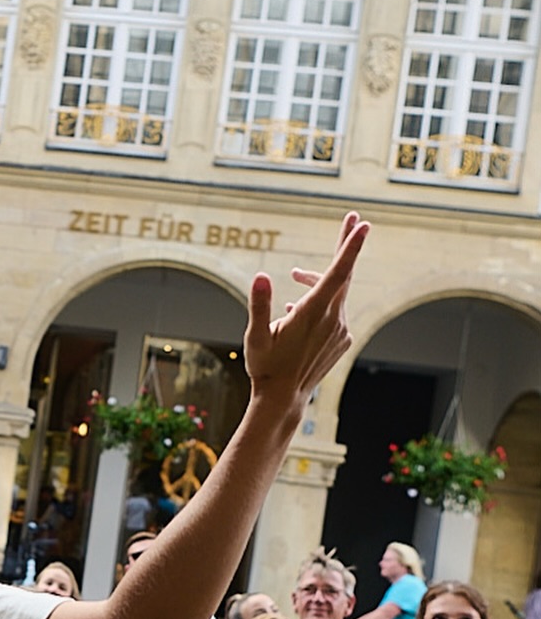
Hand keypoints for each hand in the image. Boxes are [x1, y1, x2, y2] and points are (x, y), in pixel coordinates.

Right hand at [243, 212, 368, 415]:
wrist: (283, 399)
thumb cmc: (265, 366)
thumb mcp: (255, 335)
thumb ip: (259, 304)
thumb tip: (261, 276)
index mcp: (313, 313)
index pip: (338, 274)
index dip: (350, 248)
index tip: (363, 226)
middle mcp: (333, 320)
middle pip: (345, 275)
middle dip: (347, 246)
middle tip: (354, 219)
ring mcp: (340, 331)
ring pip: (336, 294)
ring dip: (318, 281)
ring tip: (295, 277)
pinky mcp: (342, 340)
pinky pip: (335, 311)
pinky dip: (321, 302)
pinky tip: (298, 311)